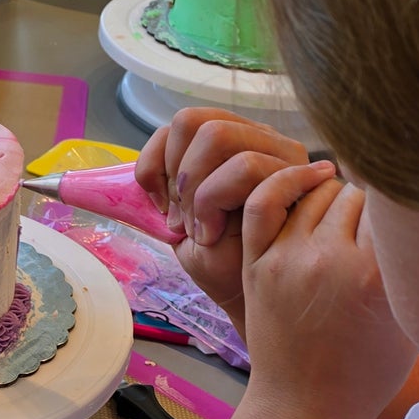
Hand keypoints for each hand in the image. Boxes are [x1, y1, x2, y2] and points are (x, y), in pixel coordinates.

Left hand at [135, 109, 309, 320]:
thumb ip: (162, 189)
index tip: (157, 203)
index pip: (180, 123)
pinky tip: (214, 234)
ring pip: (217, 135)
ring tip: (199, 228)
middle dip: (174, 173)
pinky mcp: (296, 173)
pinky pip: (244, 166)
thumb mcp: (177, 221)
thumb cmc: (218, 260)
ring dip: (195, 188)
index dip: (155, 160)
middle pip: (193, 120)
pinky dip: (214, 201)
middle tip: (179, 217)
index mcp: (226, 142)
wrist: (249, 297)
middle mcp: (255, 137)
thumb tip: (122, 176)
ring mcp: (279, 152)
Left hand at [239, 162, 417, 418]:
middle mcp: (332, 261)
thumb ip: (416, 265)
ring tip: (344, 220)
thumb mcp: (412, 319)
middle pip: (358, 194)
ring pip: (318, 191)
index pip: (396, 206)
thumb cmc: (368, 369)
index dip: (403, 214)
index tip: (403, 229)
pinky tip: (309, 182)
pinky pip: (264, 199)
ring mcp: (289, 260)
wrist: (307, 407)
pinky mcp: (257, 264)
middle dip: (371, 208)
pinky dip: (286, 183)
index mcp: (378, 277)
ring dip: (333, 197)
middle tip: (371, 233)